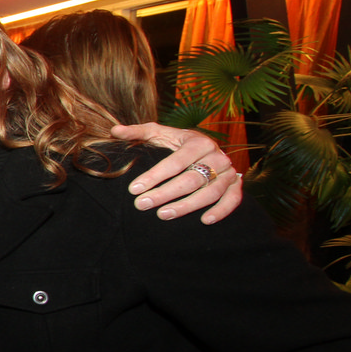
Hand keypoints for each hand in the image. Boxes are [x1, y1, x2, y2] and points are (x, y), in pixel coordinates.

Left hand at [110, 123, 242, 222]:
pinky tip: (205, 220)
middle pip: (190, 179)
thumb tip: (115, 131)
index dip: (154, 176)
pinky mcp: (236, 184)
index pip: (175, 162)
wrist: (209, 150)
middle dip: (164, 194)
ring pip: (210, 192)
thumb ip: (139, 132)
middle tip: (142, 205)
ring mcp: (228, 171)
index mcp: (198, 142)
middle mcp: (217, 156)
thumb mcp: (161, 134)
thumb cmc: (179, 143)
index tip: (134, 189)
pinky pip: (233, 199)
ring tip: (163, 215)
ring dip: (187, 206)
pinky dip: (222, 210)